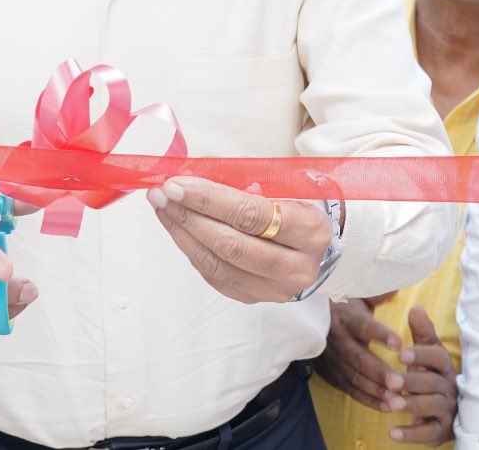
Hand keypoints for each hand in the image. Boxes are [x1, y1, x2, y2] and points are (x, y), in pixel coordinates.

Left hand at [148, 177, 330, 303]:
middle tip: (161, 195)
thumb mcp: (284, 188)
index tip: (176, 185)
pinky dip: (191, 250)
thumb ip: (244, 185)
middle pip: (231, 244)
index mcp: (310, 230)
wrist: (317, 247)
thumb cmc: (296, 208)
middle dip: (189, 216)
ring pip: (218, 265)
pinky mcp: (255, 299)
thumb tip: (190, 179)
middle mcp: (297, 267)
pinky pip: (214, 277)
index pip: (251, 215)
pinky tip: (177, 229)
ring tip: (163, 208)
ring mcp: (276, 289)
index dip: (209, 199)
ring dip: (183, 234)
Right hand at [313, 294, 406, 411]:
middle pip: (359, 357)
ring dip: (376, 390)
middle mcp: (338, 340)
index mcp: (345, 318)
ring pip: (355, 377)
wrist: (306, 321)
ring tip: (398, 400)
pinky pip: (351, 390)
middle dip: (379, 372)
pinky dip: (369, 400)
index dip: (379, 335)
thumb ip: (376, 293)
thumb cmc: (341, 306)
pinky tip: (387, 407)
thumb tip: (396, 286)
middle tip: (400, 383)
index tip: (398, 344)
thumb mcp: (355, 294)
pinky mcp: (332, 375)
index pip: (363, 327)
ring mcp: (333, 360)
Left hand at [390, 307, 458, 444]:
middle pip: (432, 383)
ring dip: (412, 405)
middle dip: (411, 381)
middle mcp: (448, 387)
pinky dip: (411, 434)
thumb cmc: (431, 374)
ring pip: (432, 406)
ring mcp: (446, 410)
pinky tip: (392, 432)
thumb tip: (416, 307)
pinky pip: (428, 433)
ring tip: (391, 403)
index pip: (437, 357)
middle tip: (390, 381)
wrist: (447, 410)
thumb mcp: (427, 353)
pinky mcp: (440, 431)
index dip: (421, 354)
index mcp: (443, 366)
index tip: (401, 354)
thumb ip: (422, 333)